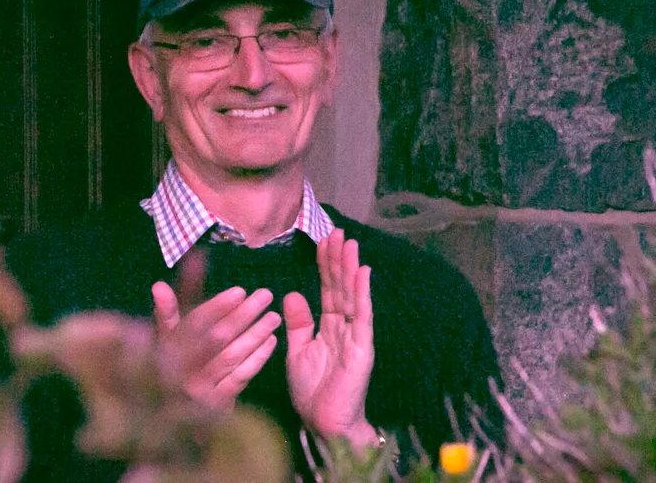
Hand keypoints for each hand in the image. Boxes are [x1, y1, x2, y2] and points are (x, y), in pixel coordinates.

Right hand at [152, 281, 279, 415]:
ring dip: (255, 334)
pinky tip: (271, 341)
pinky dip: (258, 358)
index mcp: (168, 349)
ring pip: (231, 356)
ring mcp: (200, 388)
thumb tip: (159, 285)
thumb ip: (168, 311)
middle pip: (216, 338)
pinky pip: (240, 377)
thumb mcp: (166, 340)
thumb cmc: (174, 367)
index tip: (240, 291)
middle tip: (265, 295)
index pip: (194, 324)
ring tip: (274, 316)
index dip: (217, 307)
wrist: (175, 419)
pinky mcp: (216, 404)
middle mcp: (181, 369)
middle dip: (242, 315)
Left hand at [283, 229, 375, 448]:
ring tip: (349, 243)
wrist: (325, 424)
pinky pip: (362, 317)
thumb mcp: (297, 352)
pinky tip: (363, 273)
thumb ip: (298, 324)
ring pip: (352, 296)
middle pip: (340, 286)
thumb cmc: (313, 393)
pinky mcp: (361, 348)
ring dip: (351, 268)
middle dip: (338, 259)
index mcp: (328, 327)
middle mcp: (344, 327)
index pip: (327, 289)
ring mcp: (355, 336)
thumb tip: (293, 294)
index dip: (325, 265)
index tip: (323, 240)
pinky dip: (363, 295)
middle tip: (337, 230)